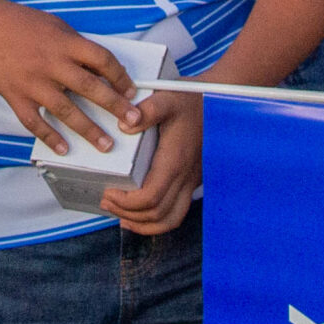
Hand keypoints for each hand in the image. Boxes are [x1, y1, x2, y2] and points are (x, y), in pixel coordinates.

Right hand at [0, 0, 135, 155]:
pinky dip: (50, 137)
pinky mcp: (16, 96)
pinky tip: (64, 148)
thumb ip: (76, 46)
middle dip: (115, 106)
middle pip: (90, 88)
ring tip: (106, 144)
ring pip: (66, 111)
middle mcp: (52, 64)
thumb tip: (100, 69)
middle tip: (133, 121)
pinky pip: (35, 122)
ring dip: (89, 129)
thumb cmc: (21, 23)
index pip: (102, 60)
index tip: (132, 91)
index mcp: (65, 43)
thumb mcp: (56, 26)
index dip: (121, 77)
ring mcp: (33, 83)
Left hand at [99, 88, 200, 235]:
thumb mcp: (167, 99)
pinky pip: (177, 212)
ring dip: (143, 224)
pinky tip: (141, 215)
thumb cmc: (191, 101)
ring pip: (170, 219)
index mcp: (175, 161)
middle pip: (157, 214)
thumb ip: (148, 111)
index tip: (108, 193)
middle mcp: (185, 177)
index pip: (151, 197)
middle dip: (128, 214)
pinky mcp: (192, 182)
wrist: (217, 103)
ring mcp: (191, 182)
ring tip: (120, 216)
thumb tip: (124, 126)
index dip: (127, 202)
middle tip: (106, 202)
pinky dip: (158, 221)